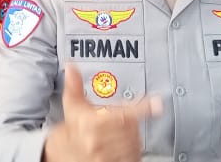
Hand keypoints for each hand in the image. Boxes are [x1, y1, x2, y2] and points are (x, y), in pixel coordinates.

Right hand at [43, 64, 159, 161]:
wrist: (64, 155)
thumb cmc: (72, 131)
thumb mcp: (72, 108)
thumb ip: (75, 87)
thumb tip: (70, 66)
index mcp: (92, 124)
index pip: (123, 114)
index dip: (143, 108)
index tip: (156, 103)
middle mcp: (100, 142)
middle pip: (131, 126)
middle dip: (128, 122)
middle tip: (118, 122)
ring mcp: (107, 157)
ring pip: (133, 142)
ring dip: (130, 137)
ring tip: (118, 135)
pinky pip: (132, 157)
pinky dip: (131, 151)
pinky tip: (122, 147)